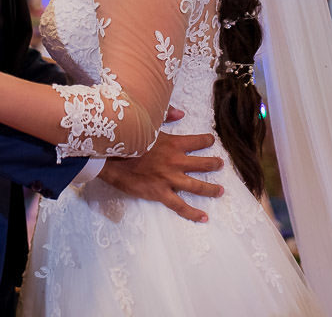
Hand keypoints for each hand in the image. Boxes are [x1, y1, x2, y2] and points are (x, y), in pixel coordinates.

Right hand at [97, 107, 223, 222]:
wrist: (110, 157)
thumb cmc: (127, 139)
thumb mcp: (148, 123)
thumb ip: (166, 115)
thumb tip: (181, 113)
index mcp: (174, 144)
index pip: (197, 141)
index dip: (207, 140)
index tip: (211, 140)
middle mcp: (176, 161)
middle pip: (202, 164)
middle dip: (214, 164)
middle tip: (221, 165)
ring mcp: (169, 179)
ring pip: (197, 186)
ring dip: (211, 189)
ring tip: (220, 191)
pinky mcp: (160, 193)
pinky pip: (180, 206)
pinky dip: (193, 213)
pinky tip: (203, 217)